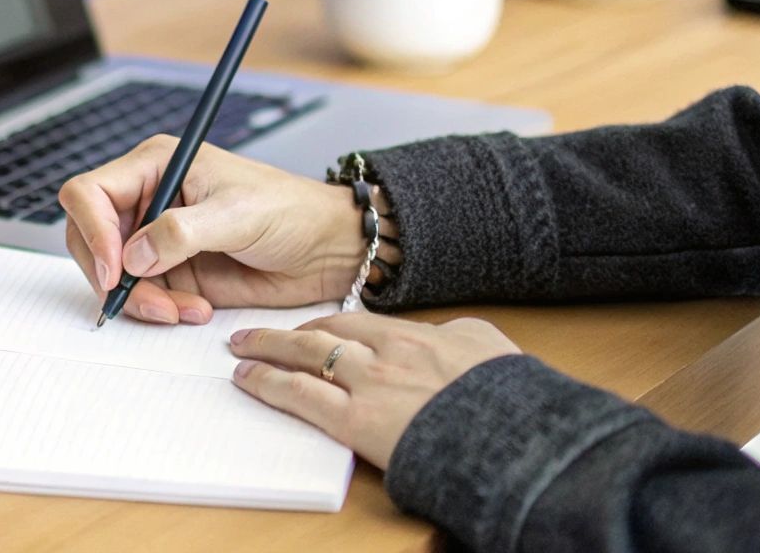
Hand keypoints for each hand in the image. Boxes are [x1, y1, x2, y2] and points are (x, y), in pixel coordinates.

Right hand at [58, 139, 366, 323]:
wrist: (326, 248)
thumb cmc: (291, 210)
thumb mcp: (236, 214)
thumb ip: (180, 233)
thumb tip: (133, 256)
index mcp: (155, 166)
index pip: (90, 192)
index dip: (92, 230)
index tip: (114, 267)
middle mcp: (148, 199)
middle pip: (89, 237)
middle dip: (111, 274)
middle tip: (142, 298)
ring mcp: (156, 238)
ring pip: (112, 274)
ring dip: (140, 299)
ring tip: (183, 309)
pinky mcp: (171, 271)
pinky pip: (141, 296)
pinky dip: (159, 310)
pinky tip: (195, 309)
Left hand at [229, 313, 519, 467]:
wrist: (517, 437)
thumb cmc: (513, 402)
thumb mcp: (491, 349)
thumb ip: (462, 336)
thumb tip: (452, 332)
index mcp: (419, 335)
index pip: (359, 321)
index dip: (327, 324)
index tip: (310, 328)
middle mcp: (387, 351)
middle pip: (324, 332)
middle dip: (286, 334)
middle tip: (257, 334)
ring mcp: (369, 383)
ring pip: (304, 356)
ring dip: (267, 350)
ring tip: (241, 349)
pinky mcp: (356, 420)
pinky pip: (300, 396)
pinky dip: (268, 384)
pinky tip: (247, 380)